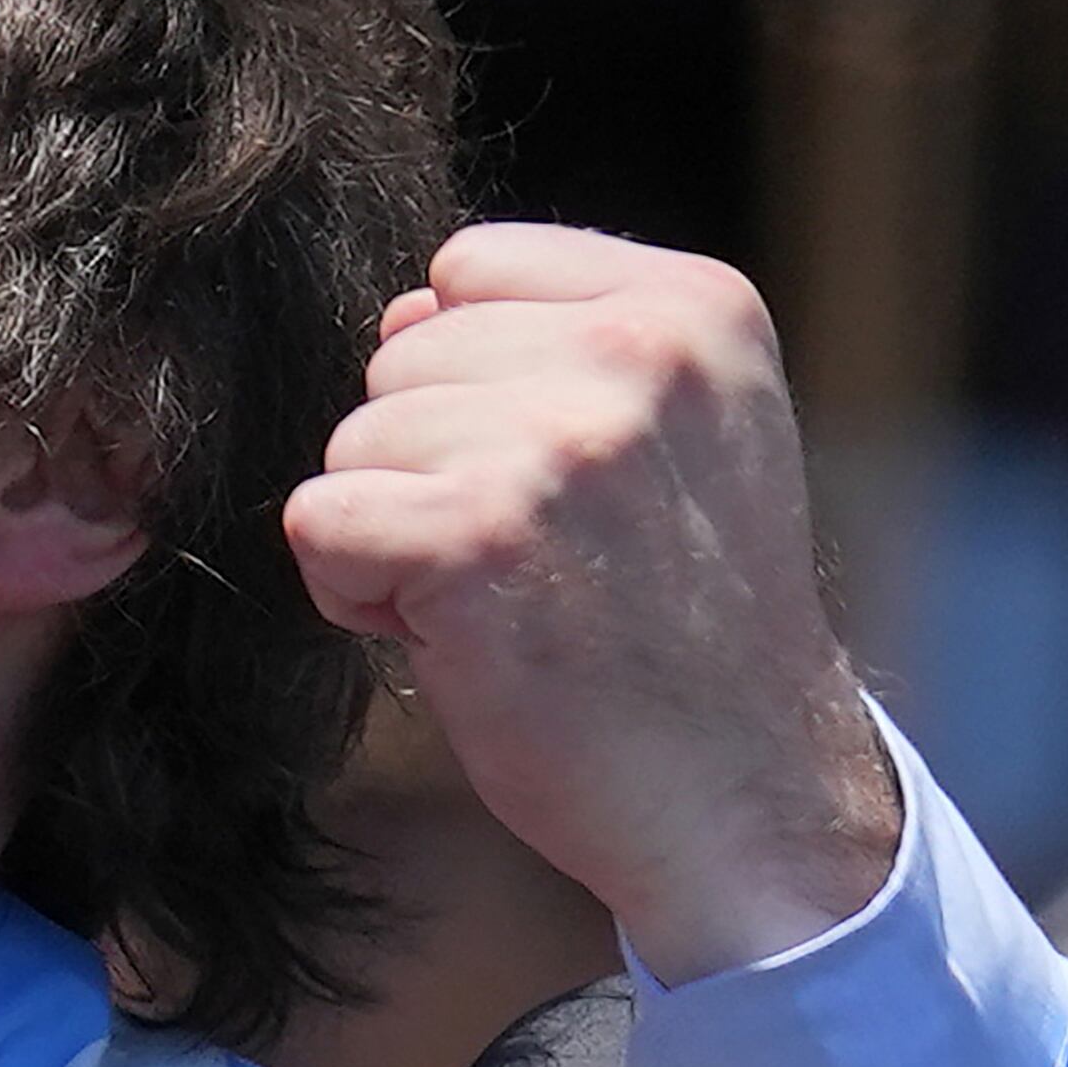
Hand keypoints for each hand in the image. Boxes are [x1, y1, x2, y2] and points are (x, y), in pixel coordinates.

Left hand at [284, 223, 900, 982]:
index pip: (470, 267)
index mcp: (693, 306)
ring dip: (394, 532)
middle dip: (429, 462)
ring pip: (352, 438)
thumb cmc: (682, 622)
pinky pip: (318, 519)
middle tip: (536, 560)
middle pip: (399, 354)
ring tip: (506, 600)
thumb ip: (550, 345)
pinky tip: (451, 638)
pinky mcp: (477, 535)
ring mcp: (560, 441)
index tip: (557, 479)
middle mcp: (638, 353)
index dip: (473, 380)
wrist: (748, 799)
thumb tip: (399, 312)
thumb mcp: (675, 436)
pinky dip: (353, 592)